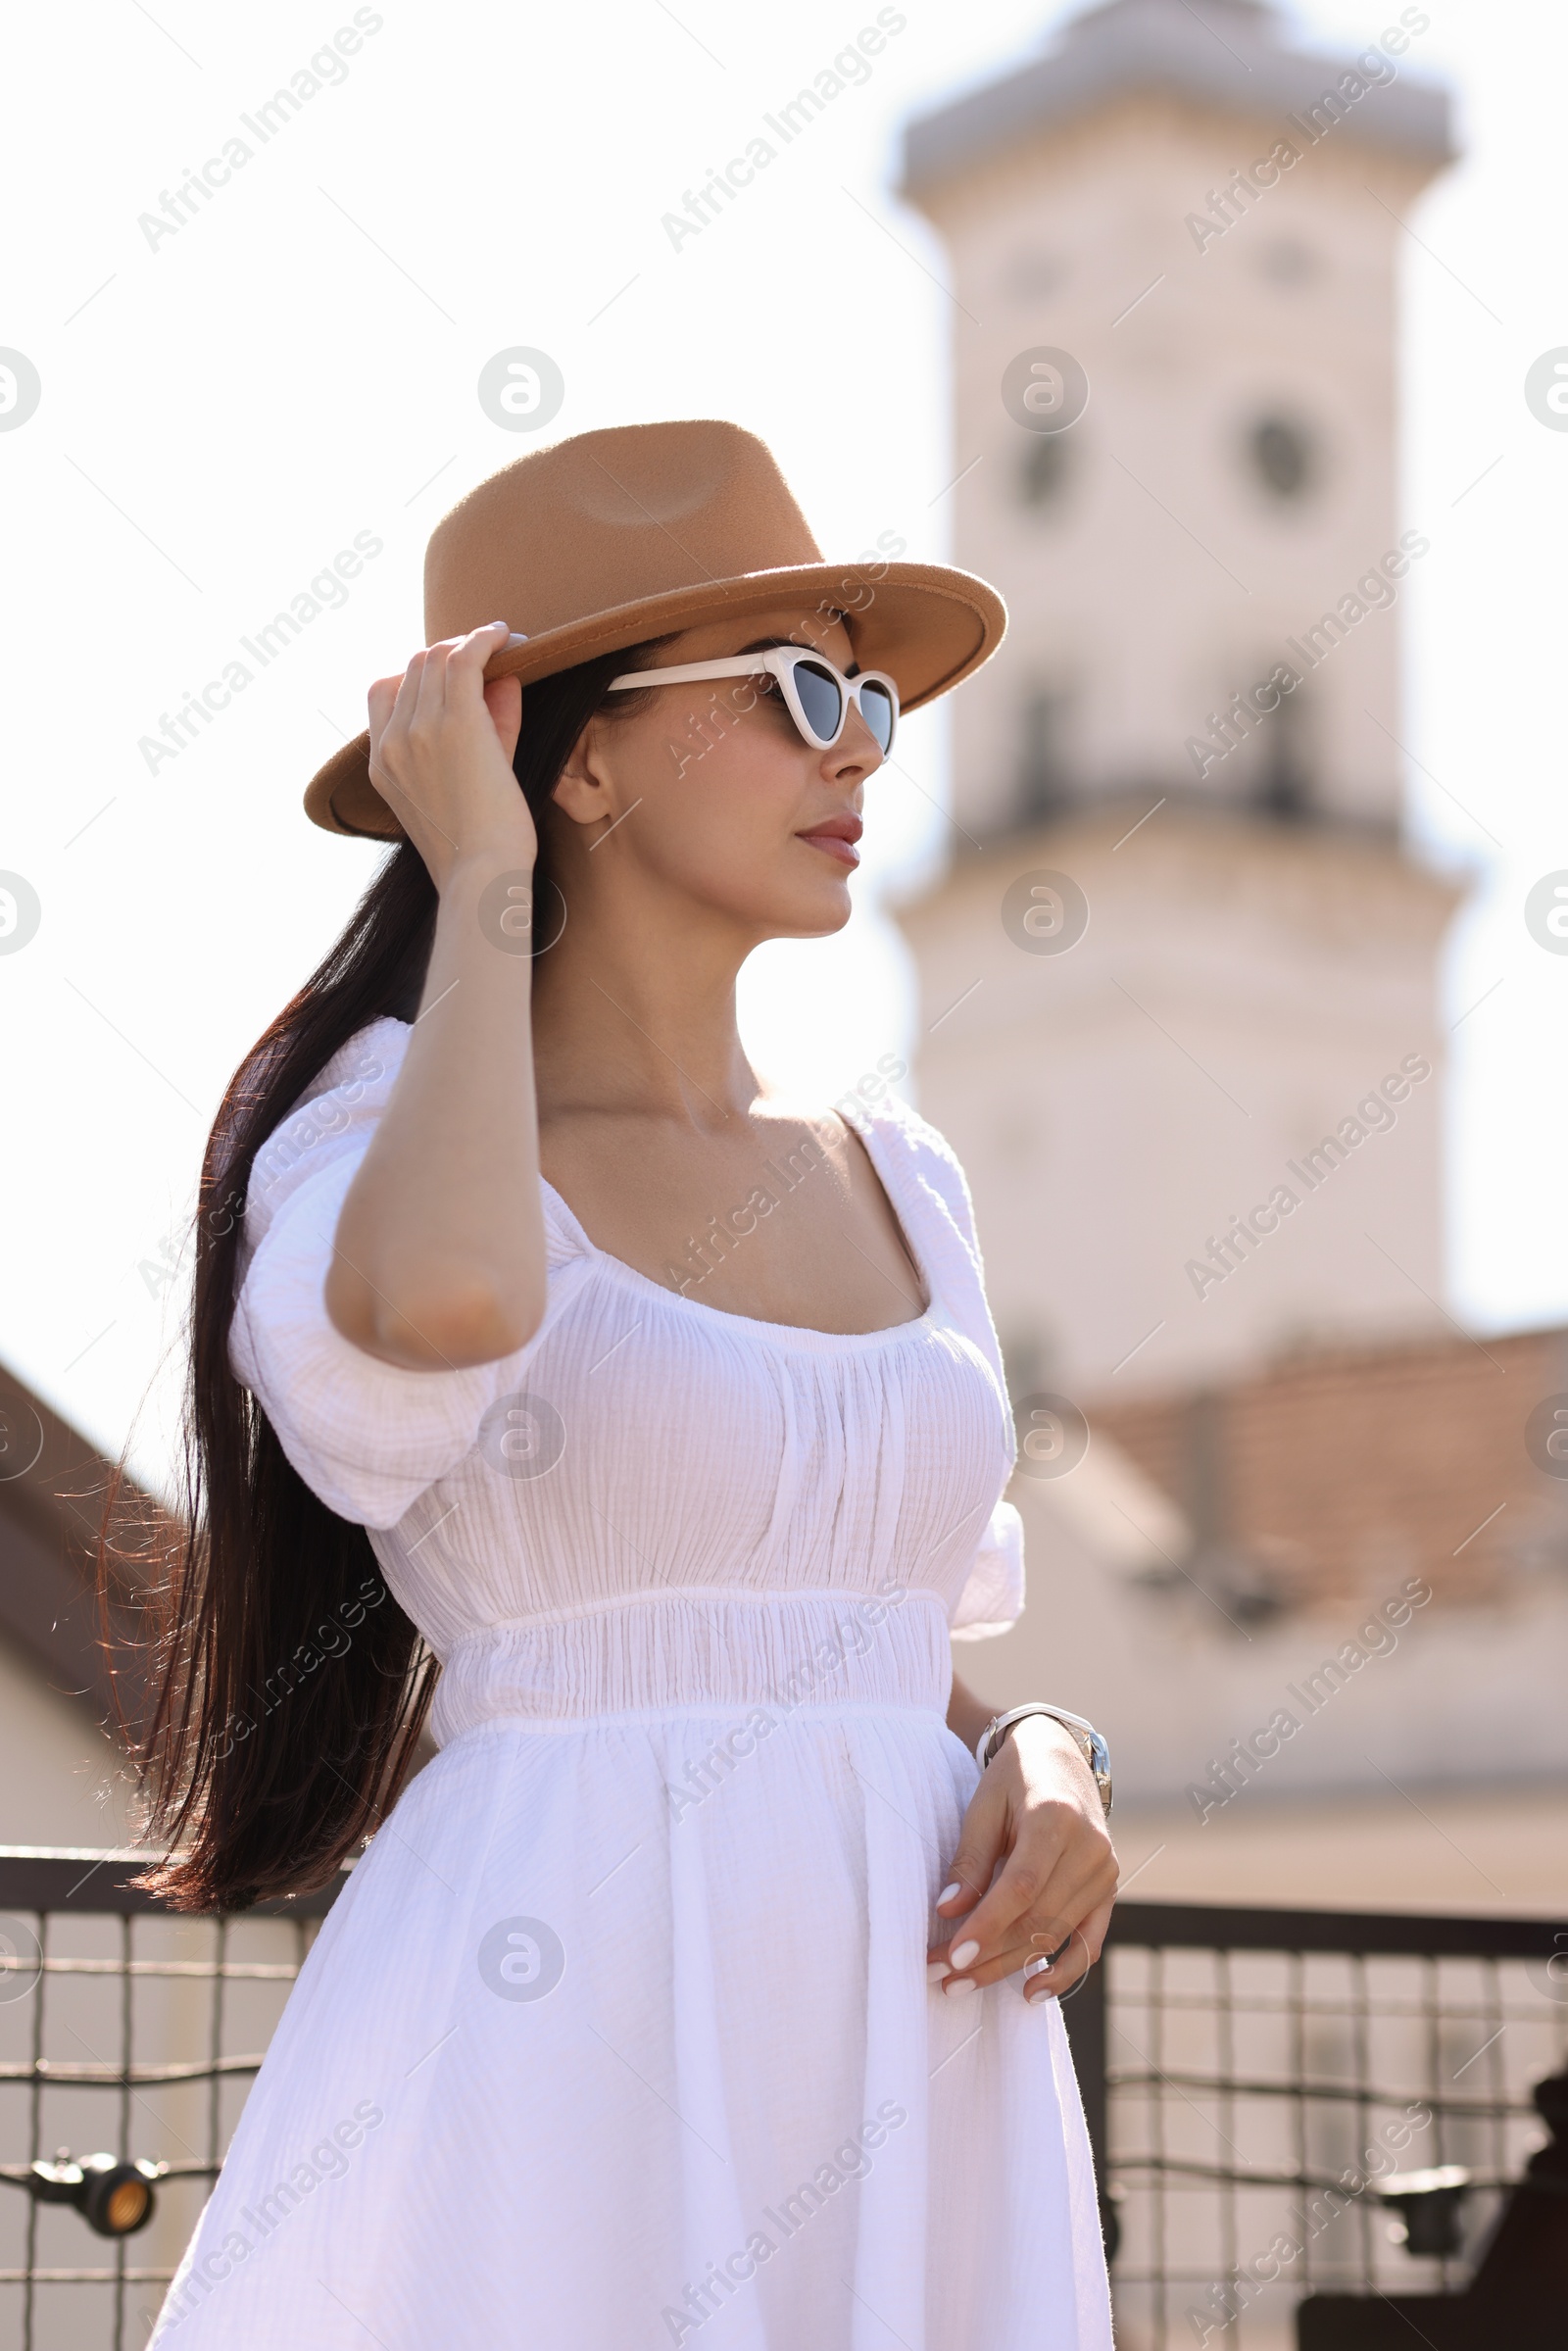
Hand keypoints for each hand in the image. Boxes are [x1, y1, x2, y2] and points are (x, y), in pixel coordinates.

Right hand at [366, 622, 531, 889]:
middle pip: (414, 667)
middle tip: (489, 654)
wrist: (482, 877)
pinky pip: (464, 658)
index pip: (384, 690)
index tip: (455, 672)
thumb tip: (503, 678)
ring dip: (471, 644)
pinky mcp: (455, 723)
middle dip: (450, 653)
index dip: (420, 673)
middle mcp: (392, 741)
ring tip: (504, 645)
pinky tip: (507, 636)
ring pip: (438, 658)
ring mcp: (418, 729)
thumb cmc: (482, 848)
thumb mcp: (470, 783)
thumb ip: (488, 727)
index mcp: (381, 763)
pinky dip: (486, 639)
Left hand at [928, 1715, 1117, 2002]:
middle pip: (1037, 1919)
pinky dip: (1063, 1972)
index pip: (1021, 1887)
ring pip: (1055, 1934)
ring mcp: (1105, 1872)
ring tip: (964, 1984)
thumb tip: (948, 1912)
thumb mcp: (983, 1806)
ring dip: (1010, 1966)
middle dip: (988, 1956)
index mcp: (1055, 1818)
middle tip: (943, 1979)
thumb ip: (969, 1860)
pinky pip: (1089, 1942)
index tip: (952, 1957)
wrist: (1059, 1758)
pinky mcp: (1108, 1890)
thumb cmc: (1013, 1780)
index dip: (987, 1926)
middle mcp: (1089, 1848)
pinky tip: (1030, 1991)